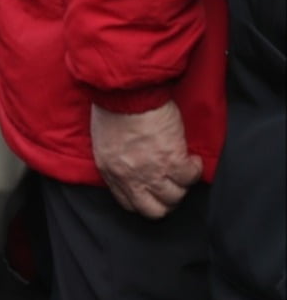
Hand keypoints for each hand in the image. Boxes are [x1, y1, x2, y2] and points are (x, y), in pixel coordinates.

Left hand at [90, 101, 202, 217]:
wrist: (126, 89)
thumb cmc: (113, 104)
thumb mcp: (105, 139)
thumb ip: (117, 159)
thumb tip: (131, 166)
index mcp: (111, 171)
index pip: (130, 204)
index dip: (145, 199)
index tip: (153, 191)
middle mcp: (131, 177)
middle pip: (154, 210)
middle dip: (165, 200)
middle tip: (172, 184)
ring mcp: (152, 171)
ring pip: (175, 196)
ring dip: (181, 184)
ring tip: (183, 169)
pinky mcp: (172, 159)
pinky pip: (189, 177)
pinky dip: (194, 170)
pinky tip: (193, 160)